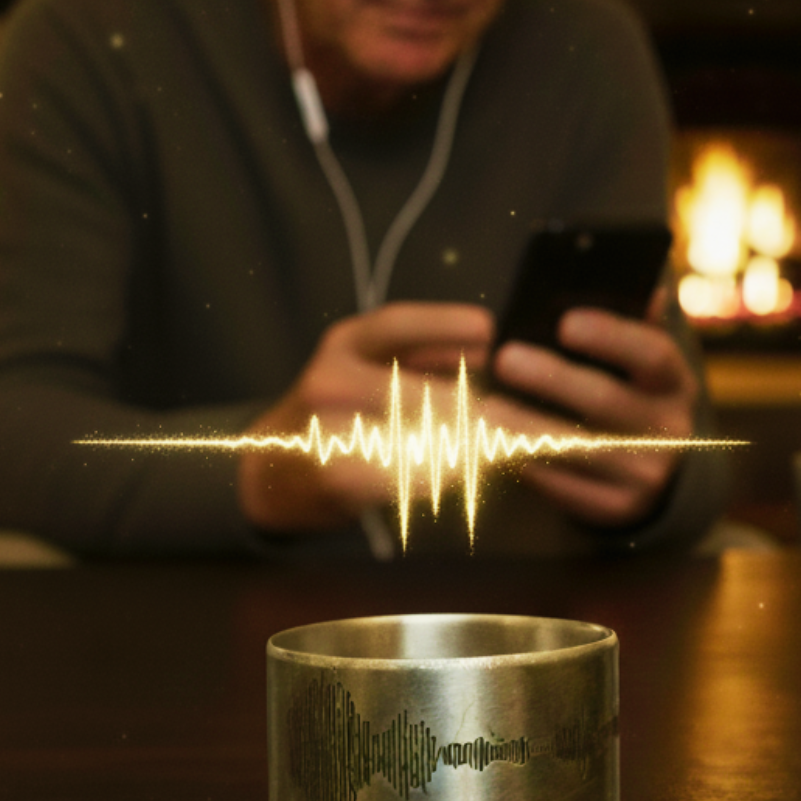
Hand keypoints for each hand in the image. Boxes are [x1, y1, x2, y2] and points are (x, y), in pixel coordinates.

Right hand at [237, 302, 493, 533]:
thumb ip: (420, 353)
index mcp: (343, 345)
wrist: (266, 472)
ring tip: (514, 453)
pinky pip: (400, 477)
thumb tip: (484, 344)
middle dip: (486, 413)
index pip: (395, 324)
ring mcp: (328, 427)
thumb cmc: (333, 414)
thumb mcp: (366, 366)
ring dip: (474, 449)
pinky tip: (466, 478)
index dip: (444, 323)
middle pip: (422, 390)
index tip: (489, 328)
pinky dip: (439, 478)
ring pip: (418, 436)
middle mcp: (332, 379)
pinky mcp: (333, 475)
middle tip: (534, 426)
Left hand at [489, 294, 697, 528]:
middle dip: (552, 378)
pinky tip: (495, 446)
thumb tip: (638, 283)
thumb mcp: (638, 363)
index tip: (565, 322)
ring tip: (484, 406)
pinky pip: (566, 488)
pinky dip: (528, 465)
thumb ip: (632, 322)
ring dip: (526, 426)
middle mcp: (670, 431)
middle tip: (504, 359)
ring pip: (578, 448)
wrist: (649, 472)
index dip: (611, 337)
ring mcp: (647, 475)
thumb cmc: (627, 395)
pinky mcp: (618, 509)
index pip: (653, 355)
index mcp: (675, 384)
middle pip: (606, 401)